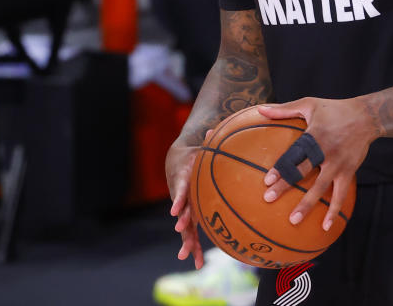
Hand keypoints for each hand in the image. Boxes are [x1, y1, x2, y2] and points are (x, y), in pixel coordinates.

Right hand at [165, 130, 212, 268]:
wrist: (177, 162)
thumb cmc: (193, 154)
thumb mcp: (199, 146)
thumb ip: (208, 141)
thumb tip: (215, 128)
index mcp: (183, 182)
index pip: (180, 191)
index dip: (178, 199)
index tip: (177, 209)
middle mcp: (182, 198)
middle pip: (181, 212)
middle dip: (182, 222)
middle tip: (180, 230)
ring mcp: (184, 209)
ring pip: (185, 228)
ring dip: (186, 242)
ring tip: (186, 256)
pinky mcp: (189, 216)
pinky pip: (192, 233)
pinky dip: (194, 247)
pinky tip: (197, 263)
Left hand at [258, 98, 378, 231]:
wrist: (367, 117)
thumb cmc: (334, 109)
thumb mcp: (309, 104)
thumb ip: (284, 109)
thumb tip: (259, 109)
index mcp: (313, 136)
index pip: (294, 154)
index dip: (281, 167)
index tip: (267, 181)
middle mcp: (325, 152)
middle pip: (303, 171)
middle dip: (285, 185)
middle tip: (268, 199)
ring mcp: (338, 164)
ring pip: (320, 188)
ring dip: (307, 205)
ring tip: (293, 220)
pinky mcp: (348, 172)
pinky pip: (340, 195)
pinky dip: (333, 211)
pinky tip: (325, 227)